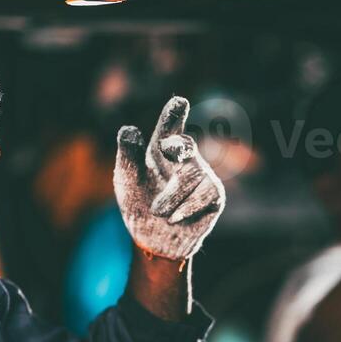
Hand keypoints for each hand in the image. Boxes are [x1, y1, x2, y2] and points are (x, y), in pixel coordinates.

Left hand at [114, 96, 226, 261]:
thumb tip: (129, 130)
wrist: (154, 240)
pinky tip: (173, 218)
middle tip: (168, 148)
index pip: (169, 127)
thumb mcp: (126, 181)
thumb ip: (127, 156)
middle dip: (179, 147)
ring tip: (157, 211)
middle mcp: (184, 157)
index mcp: (161, 148)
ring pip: (191, 176)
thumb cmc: (138, 203)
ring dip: (170, 197)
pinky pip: (205, 194)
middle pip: (186, 146)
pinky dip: (186, 207)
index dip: (174, 114)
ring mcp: (202, 175)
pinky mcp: (214, 194)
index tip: (179, 101)